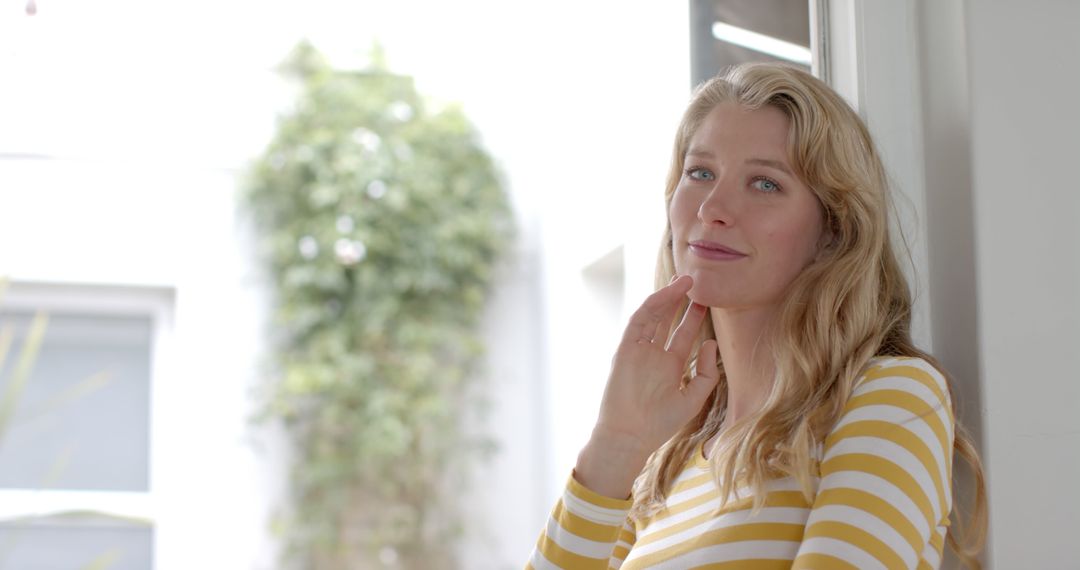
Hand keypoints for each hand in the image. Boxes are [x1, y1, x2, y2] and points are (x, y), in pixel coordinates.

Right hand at [574, 274, 719, 497]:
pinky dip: (652, 305)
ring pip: (653, 316)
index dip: (694, 318)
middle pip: (668, 321)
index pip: (683, 336)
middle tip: (694, 281)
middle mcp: (654, 355)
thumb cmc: (660, 424)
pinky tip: (667, 294)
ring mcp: (638, 350)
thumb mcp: (692, 399)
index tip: (706, 301)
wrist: (630, 436)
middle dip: (680, 301)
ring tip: (684, 280)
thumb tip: (711, 344)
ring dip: (667, 297)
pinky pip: (639, 321)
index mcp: (669, 367)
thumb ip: (705, 373)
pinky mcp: (625, 348)